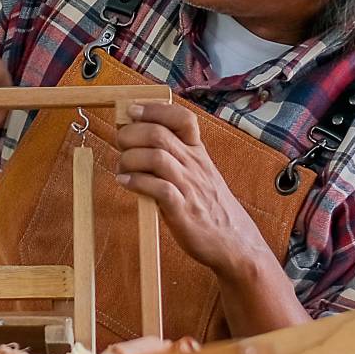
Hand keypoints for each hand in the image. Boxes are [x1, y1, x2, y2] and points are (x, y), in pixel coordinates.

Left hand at [115, 103, 267, 276]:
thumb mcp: (198, 173)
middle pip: (159, 134)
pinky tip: (125, 183)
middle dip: (131, 134)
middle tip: (120, 143)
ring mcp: (189, 187)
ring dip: (130, 158)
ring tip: (121, 167)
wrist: (235, 243)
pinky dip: (136, 182)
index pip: (182, 118)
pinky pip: (158, 188)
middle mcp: (194, 165)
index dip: (154, 109)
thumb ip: (175, 156)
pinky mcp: (183, 211)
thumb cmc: (210, 208)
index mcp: (198, 153)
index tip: (133, 109)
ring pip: (156, 157)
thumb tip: (139, 139)